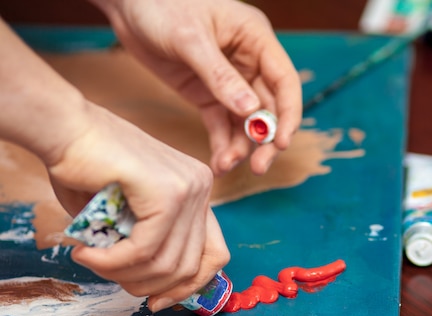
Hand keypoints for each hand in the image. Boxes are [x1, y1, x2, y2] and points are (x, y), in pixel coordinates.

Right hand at [48, 103, 229, 312]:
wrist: (66, 128)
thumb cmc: (88, 170)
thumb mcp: (129, 218)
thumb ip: (151, 246)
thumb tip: (159, 292)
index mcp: (198, 193)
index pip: (215, 255)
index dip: (187, 287)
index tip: (156, 302)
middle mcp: (202, 189)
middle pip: (191, 265)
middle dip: (148, 286)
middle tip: (110, 277)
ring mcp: (190, 188)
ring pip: (168, 264)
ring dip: (123, 275)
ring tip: (91, 261)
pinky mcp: (168, 191)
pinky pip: (144, 249)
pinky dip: (112, 262)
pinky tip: (86, 254)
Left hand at [90, 0, 302, 175]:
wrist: (127, 4)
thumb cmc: (161, 4)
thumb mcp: (190, 38)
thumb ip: (220, 76)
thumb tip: (250, 111)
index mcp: (255, 39)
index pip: (284, 81)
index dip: (288, 114)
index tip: (282, 143)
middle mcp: (248, 62)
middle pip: (269, 108)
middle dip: (266, 140)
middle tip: (259, 167)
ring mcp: (229, 81)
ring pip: (245, 122)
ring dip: (241, 147)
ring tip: (227, 165)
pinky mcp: (207, 94)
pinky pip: (221, 124)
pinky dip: (222, 144)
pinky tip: (219, 162)